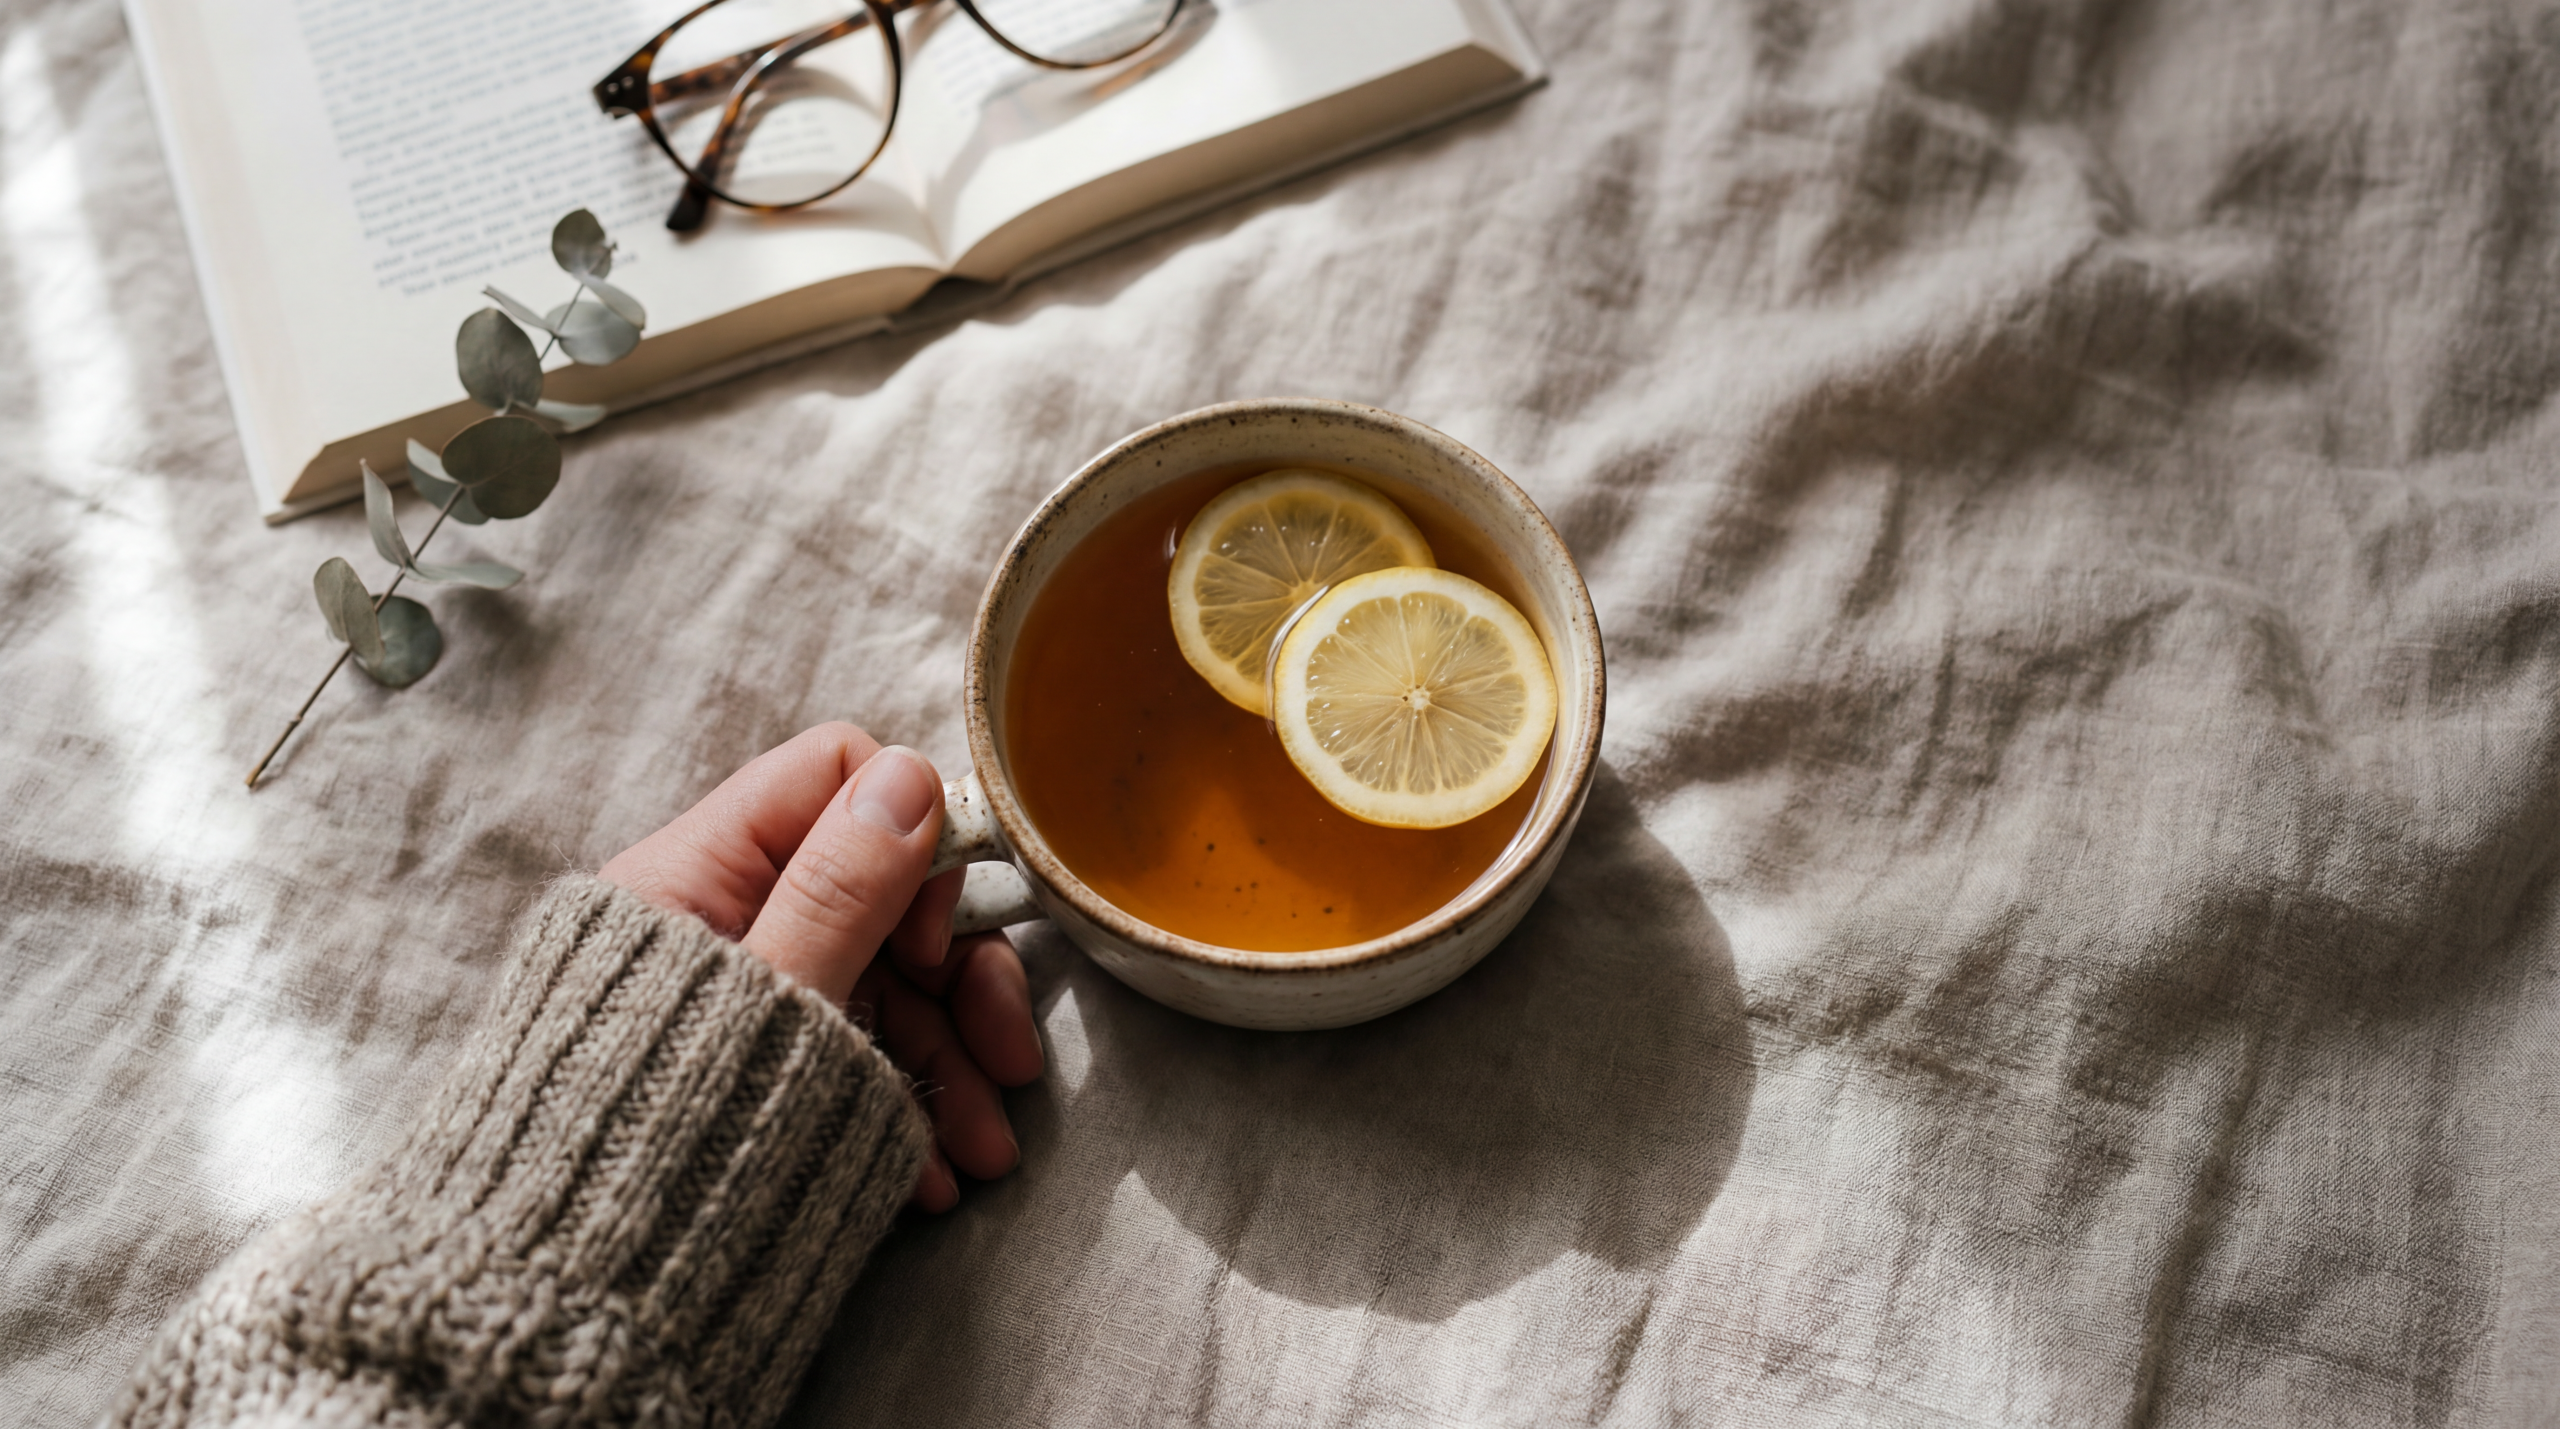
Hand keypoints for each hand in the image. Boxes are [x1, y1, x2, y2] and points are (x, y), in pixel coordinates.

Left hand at [599, 723, 1042, 1210]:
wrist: (571, 1299)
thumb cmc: (658, 1140)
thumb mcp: (769, 1004)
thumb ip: (840, 890)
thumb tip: (907, 779)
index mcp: (698, 871)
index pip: (835, 780)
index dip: (912, 840)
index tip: (933, 942)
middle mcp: (721, 921)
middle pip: (879, 897)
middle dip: (959, 983)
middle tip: (1010, 1061)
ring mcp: (744, 1000)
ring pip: (880, 991)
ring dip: (953, 1064)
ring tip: (987, 1156)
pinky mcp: (756, 1073)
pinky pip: (853, 1062)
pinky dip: (907, 1111)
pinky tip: (934, 1175)